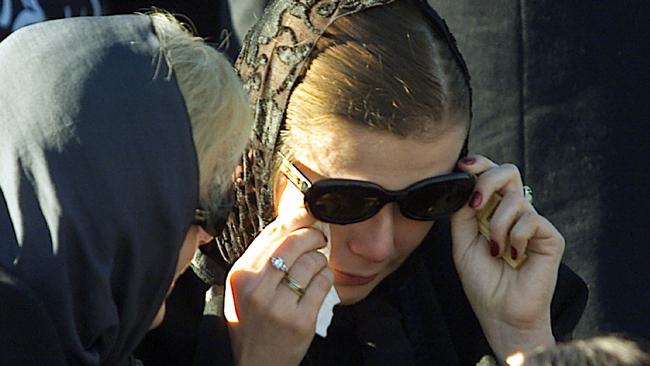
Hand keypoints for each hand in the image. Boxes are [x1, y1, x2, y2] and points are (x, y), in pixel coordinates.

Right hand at [224, 204, 333, 365]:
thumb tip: (293, 225)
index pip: (273, 233)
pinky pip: (323, 284)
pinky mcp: (300, 320)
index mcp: (242, 274)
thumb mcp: (244, 287)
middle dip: (313, 236)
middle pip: (296, 243)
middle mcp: (257, 287)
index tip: (309, 213)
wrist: (253, 363)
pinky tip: (319, 283)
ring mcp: (279, 305)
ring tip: (315, 268)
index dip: (297, 218)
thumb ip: (263, 258)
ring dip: (320, 261)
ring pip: (313, 262)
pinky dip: (326, 278)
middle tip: (319, 238)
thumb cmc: (250, 322)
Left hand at [452, 155, 563, 359]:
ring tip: (496, 251)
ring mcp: (533, 223)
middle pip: (509, 171)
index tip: (464, 166)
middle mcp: (514, 212)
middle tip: (476, 205)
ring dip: (497, 226)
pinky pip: (530, 220)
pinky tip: (514, 256)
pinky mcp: (550, 236)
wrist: (500, 312)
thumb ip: (462, 212)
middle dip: (488, 181)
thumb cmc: (482, 281)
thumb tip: (463, 184)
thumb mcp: (462, 242)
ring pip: (515, 199)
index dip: (479, 164)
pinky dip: (515, 238)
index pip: (490, 174)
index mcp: (492, 210)